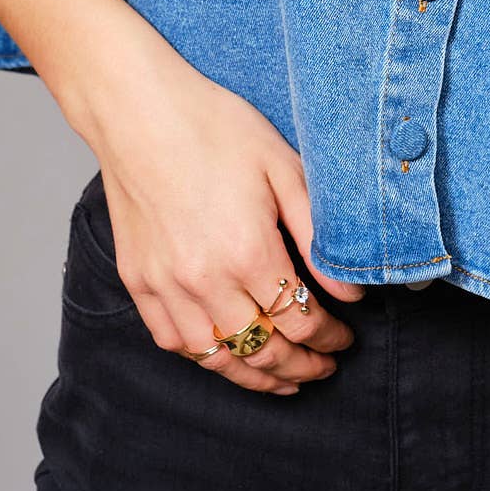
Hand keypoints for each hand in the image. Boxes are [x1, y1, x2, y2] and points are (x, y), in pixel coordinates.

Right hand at [82, 42, 366, 395]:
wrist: (139, 111)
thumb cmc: (215, 127)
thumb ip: (317, 234)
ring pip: (218, 357)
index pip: (300, 320)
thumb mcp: (282, 167)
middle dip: (302, 366)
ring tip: (284, 379)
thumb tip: (351, 292)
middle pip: (264, 348)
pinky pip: (174, 341)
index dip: (329, 337)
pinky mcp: (139, 282)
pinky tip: (227, 355)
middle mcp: (206, 280)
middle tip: (325, 368)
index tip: (346, 338)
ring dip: (256, 376)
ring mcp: (166, 286)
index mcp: (248, 251)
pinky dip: (206, 357)